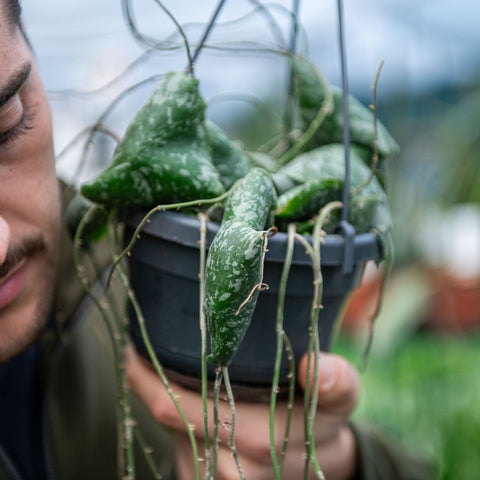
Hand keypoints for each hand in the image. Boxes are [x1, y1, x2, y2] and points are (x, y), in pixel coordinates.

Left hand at [126, 347, 358, 479]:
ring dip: (165, 396)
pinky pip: (178, 444)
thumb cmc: (324, 421)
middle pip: (168, 416)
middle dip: (151, 379)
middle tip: (145, 345)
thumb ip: (335, 383)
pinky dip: (176, 416)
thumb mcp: (341, 398)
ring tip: (163, 365)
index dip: (147, 377)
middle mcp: (228, 472)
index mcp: (257, 444)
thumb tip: (317, 367)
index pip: (177, 408)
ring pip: (171, 430)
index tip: (134, 345)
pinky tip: (182, 394)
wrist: (320, 462)